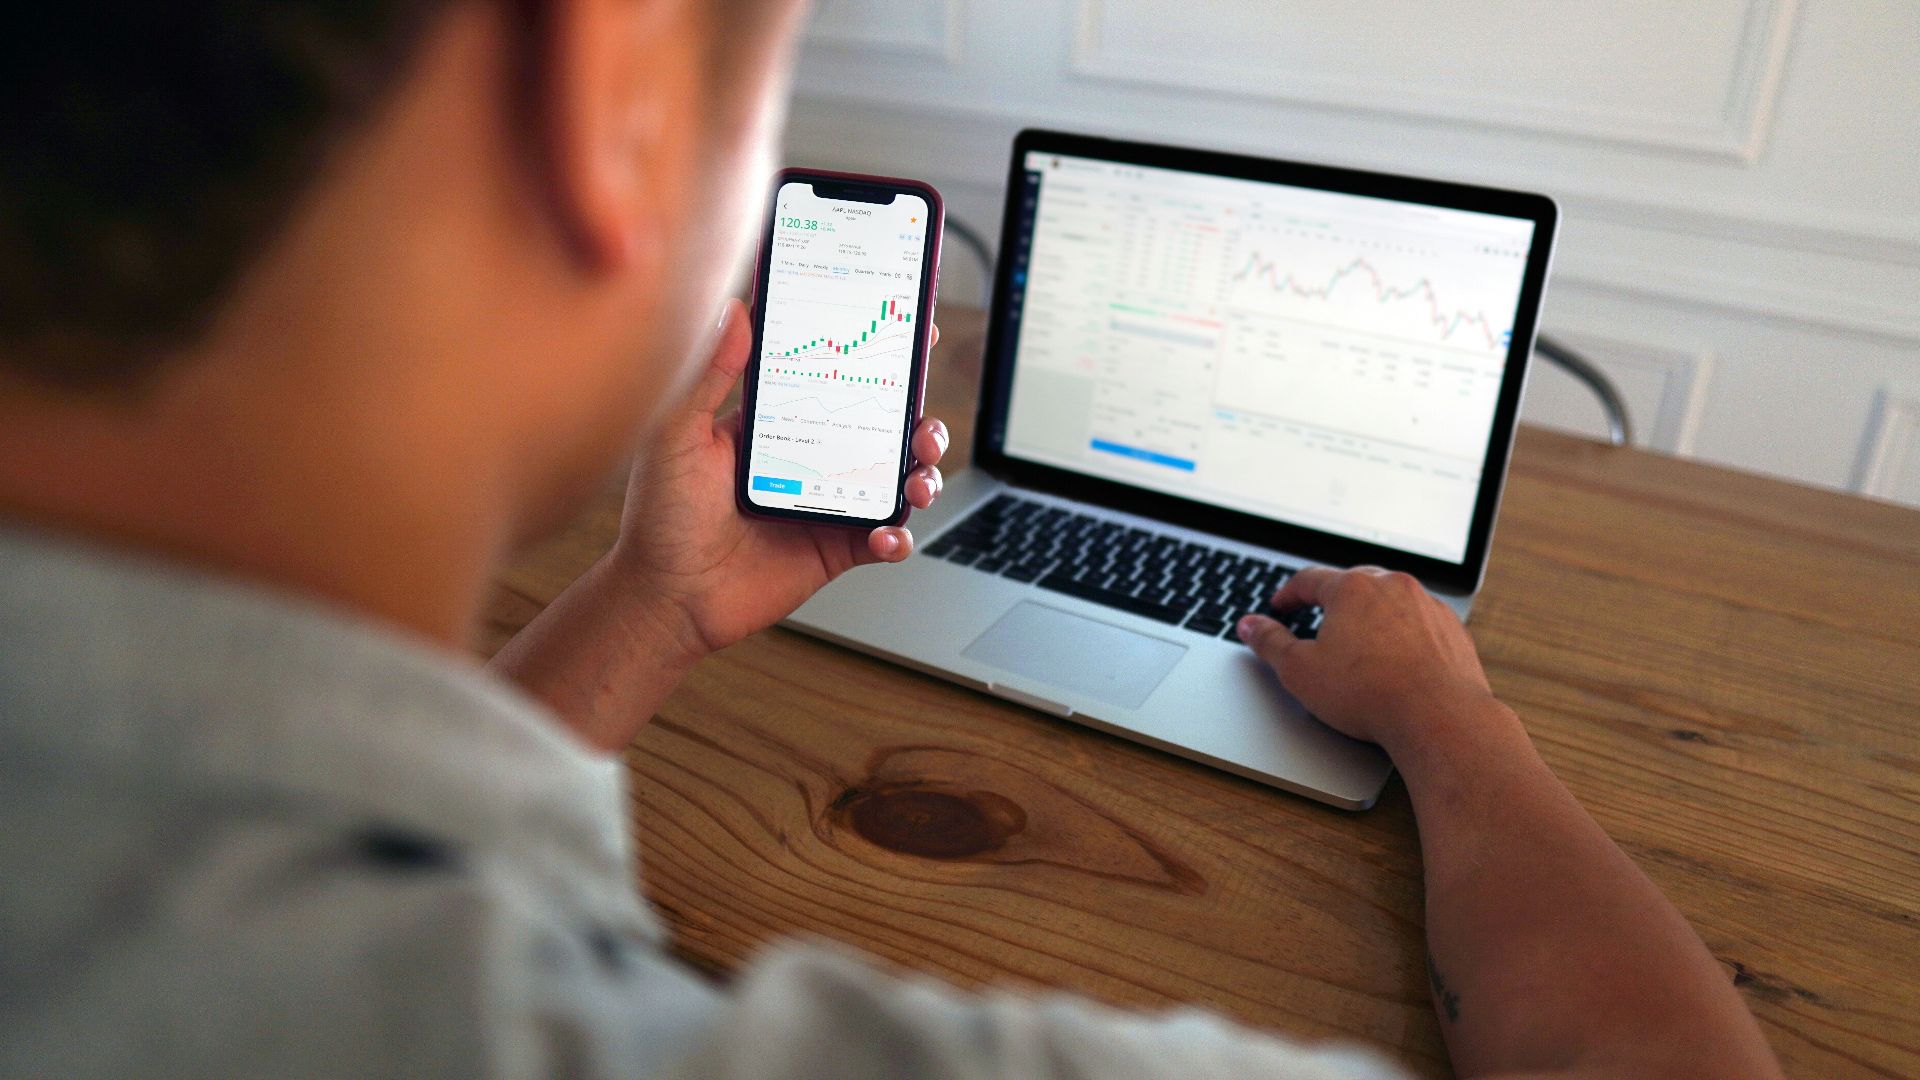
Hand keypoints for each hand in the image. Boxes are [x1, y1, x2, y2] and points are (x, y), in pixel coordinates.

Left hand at [613, 298, 947, 658]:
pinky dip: (897, 536)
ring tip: (918, 480)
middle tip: (922, 421)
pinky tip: (885, 535)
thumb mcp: (677, 433)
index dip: (875, 354)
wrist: (666, 598)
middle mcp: (811, 456)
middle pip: (884, 425)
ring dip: (922, 473)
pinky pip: (886, 537)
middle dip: (918, 417)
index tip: (908, 332)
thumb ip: (709, 373)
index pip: (836, 374)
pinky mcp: (836, 547)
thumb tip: (734, 309)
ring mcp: (827, 501)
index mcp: (778, 420)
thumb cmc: (660, 516)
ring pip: (897, 477)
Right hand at [1234, 566, 1498, 749]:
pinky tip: (1396, 659)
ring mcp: (1427, 605)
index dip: (1289, 594)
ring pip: (1390, 599)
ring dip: (1371, 614)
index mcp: (1352, 588)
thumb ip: (1270, 643)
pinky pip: (1420, 621)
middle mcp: (1393, 586)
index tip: (1281, 607)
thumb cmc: (1369, 695)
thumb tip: (1250, 626)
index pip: (1309, 580)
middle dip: (1332, 599)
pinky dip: (1404, 633)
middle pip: (1353, 583)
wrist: (1438, 717)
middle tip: (1318, 617)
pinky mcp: (1452, 629)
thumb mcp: (1300, 670)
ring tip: (1358, 642)